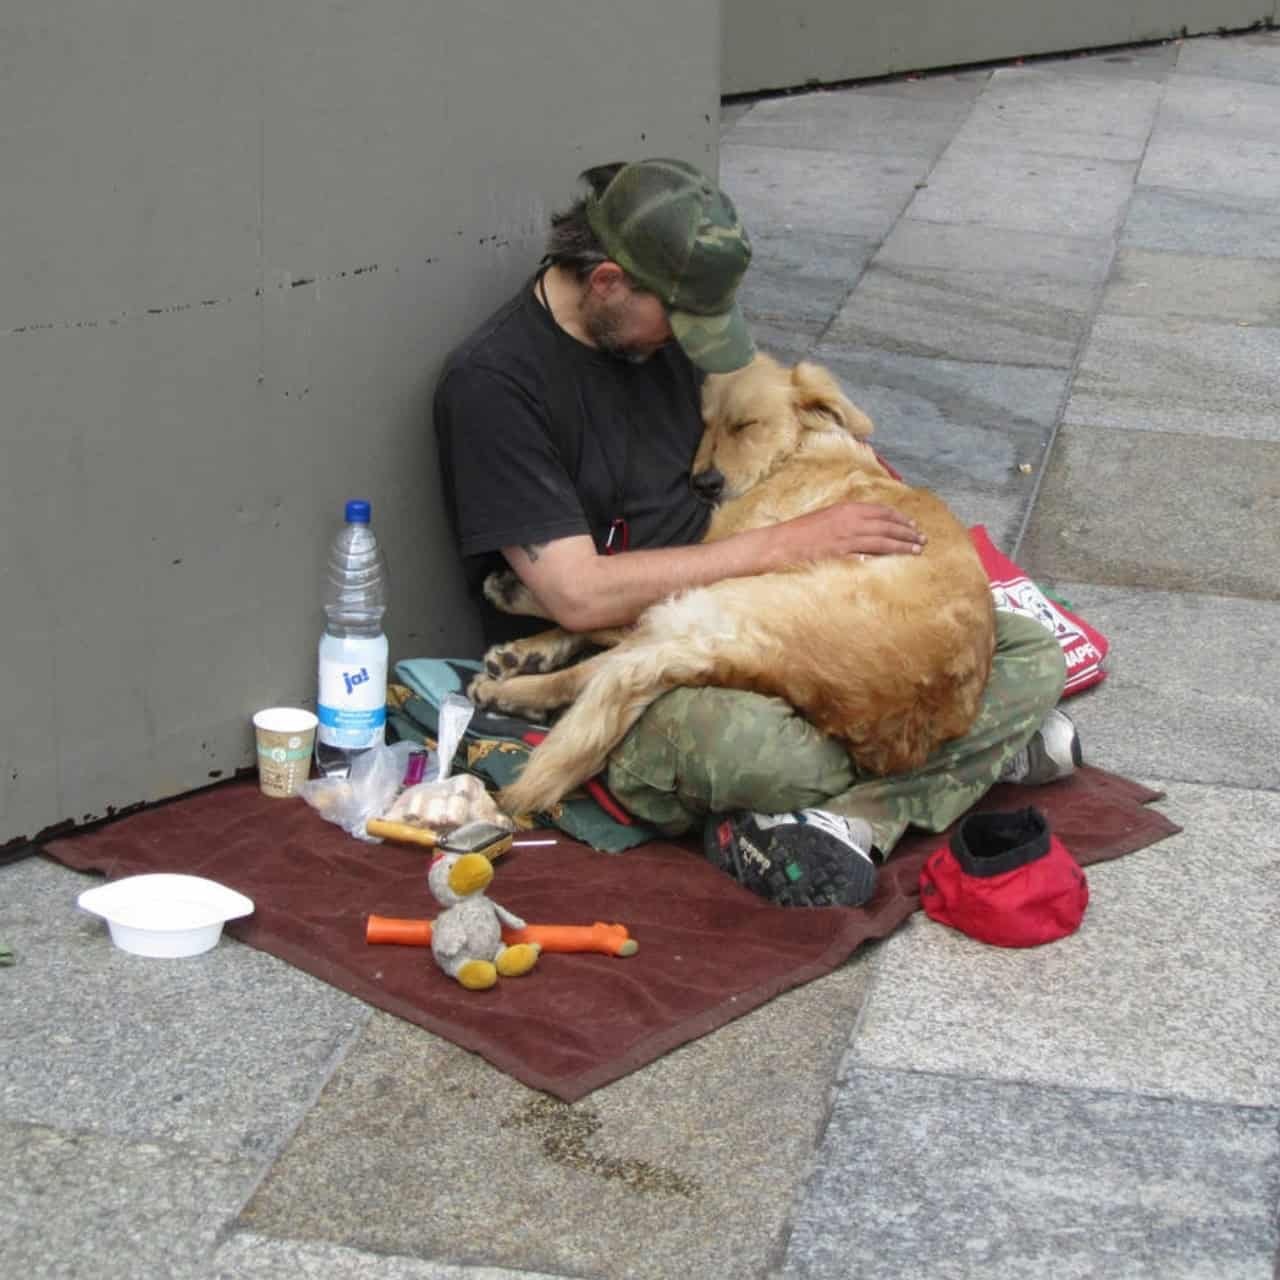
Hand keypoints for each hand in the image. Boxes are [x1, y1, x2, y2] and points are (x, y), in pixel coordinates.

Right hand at [776, 502, 925, 561]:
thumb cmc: (799, 534)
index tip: (912, 525)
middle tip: (922, 539)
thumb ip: (847, 521)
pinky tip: (896, 562)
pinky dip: (883, 558)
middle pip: (887, 525)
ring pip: (883, 541)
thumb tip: (866, 528)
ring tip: (917, 550)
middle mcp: (849, 521)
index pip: (881, 511)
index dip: (899, 518)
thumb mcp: (826, 519)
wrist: (778, 544)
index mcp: (846, 509)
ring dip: (903, 545)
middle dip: (907, 532)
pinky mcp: (841, 555)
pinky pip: (868, 556)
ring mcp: (846, 539)